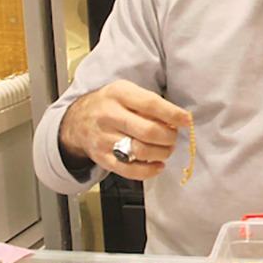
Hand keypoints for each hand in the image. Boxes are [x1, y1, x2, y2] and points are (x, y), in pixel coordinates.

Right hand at [56, 79, 191, 181]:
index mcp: (118, 94)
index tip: (186, 120)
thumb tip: (176, 119)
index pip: (150, 104)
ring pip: (141, 152)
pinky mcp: (103, 158)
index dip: (172, 114)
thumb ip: (148, 102)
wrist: (77, 120)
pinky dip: (149, 171)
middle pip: (148, 131)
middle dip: (169, 137)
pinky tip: (158, 165)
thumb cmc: (108, 104)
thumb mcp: (125, 91)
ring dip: (162, 153)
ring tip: (166, 149)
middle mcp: (109, 116)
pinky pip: (129, 170)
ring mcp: (104, 139)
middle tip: (173, 136)